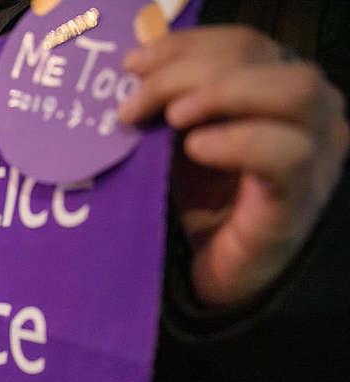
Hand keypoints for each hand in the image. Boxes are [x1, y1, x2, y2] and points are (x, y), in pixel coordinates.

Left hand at [118, 26, 348, 307]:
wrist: (218, 273)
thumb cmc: (204, 203)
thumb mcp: (179, 143)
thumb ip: (168, 104)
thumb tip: (134, 69)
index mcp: (276, 86)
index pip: (242, 43)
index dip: (184, 46)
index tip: (132, 64)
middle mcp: (309, 109)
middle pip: (261, 58)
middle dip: (187, 71)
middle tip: (135, 105)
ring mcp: (316, 150)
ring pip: (292, 91)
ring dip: (221, 93)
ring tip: (172, 119)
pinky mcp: (301, 194)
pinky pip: (287, 152)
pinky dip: (237, 141)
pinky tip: (196, 149)